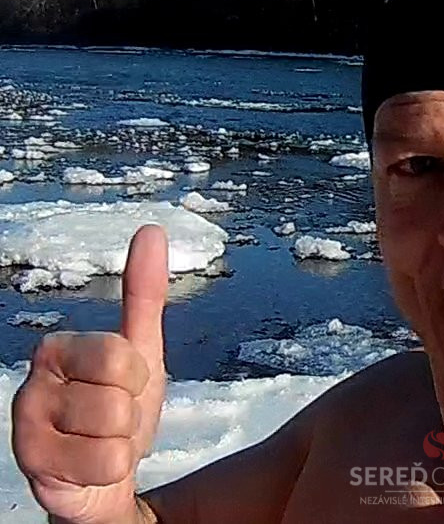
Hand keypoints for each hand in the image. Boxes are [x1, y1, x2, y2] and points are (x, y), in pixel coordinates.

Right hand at [12, 225, 168, 523]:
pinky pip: (105, 465)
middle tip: (114, 419)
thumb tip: (151, 231)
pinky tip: (90, 466)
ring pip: (113, 434)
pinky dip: (112, 470)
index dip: (137, 377)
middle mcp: (34, 384)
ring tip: (102, 442)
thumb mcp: (141, 350)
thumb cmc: (119, 410)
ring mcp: (28, 428)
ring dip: (122, 444)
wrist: (105, 475)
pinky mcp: (34, 469)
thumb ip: (145, 293)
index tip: (125, 385)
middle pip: (118, 398)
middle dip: (131, 413)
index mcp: (60, 349)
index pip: (121, 355)